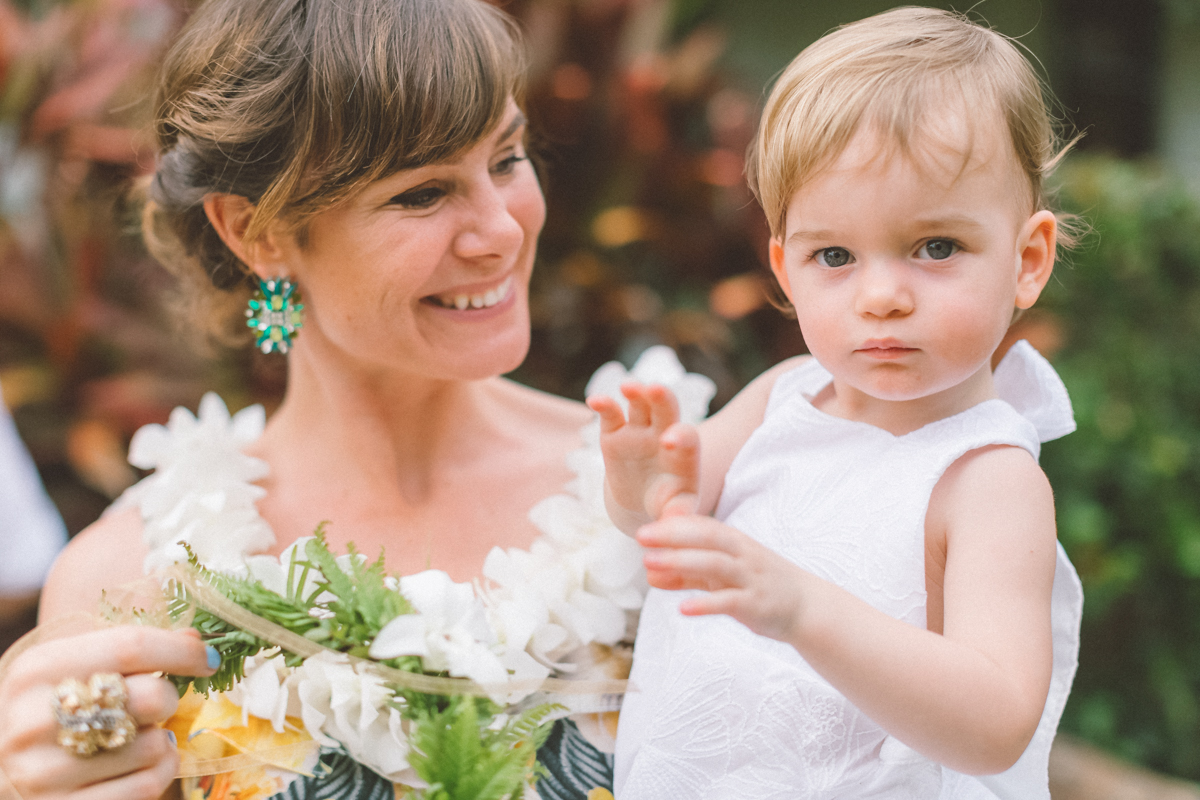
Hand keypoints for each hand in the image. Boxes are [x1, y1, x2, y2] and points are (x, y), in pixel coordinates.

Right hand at [0, 626, 215, 799]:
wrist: (3, 769)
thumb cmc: (53, 708)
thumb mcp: (74, 667)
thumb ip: (131, 649)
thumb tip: (196, 641)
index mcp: (38, 669)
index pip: (131, 647)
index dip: (183, 651)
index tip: (209, 658)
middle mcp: (32, 720)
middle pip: (151, 697)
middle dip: (168, 697)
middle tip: (155, 703)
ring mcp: (42, 773)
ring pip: (155, 745)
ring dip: (161, 740)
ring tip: (135, 737)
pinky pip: (147, 785)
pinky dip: (159, 772)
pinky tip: (140, 764)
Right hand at [588, 383, 700, 527]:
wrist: (642, 501)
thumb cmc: (666, 504)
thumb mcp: (675, 511)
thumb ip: (677, 515)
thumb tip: (673, 525)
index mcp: (684, 454)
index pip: (688, 439)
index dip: (681, 437)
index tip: (669, 442)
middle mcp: (663, 435)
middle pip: (667, 410)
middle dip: (663, 398)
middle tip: (656, 389)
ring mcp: (639, 432)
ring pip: (640, 405)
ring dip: (636, 392)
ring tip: (629, 386)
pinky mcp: (615, 434)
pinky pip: (611, 415)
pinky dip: (604, 405)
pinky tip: (594, 400)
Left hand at [637, 515, 807, 642]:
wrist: (806, 608)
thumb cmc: (759, 586)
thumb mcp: (724, 576)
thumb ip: (689, 574)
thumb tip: (650, 572)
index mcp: (736, 543)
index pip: (703, 526)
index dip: (674, 526)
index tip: (645, 529)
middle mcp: (743, 555)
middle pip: (707, 539)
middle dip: (673, 536)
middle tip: (641, 537)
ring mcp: (751, 579)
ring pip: (715, 565)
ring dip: (681, 562)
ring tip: (650, 565)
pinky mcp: (756, 605)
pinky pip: (728, 602)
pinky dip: (705, 604)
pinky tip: (682, 608)